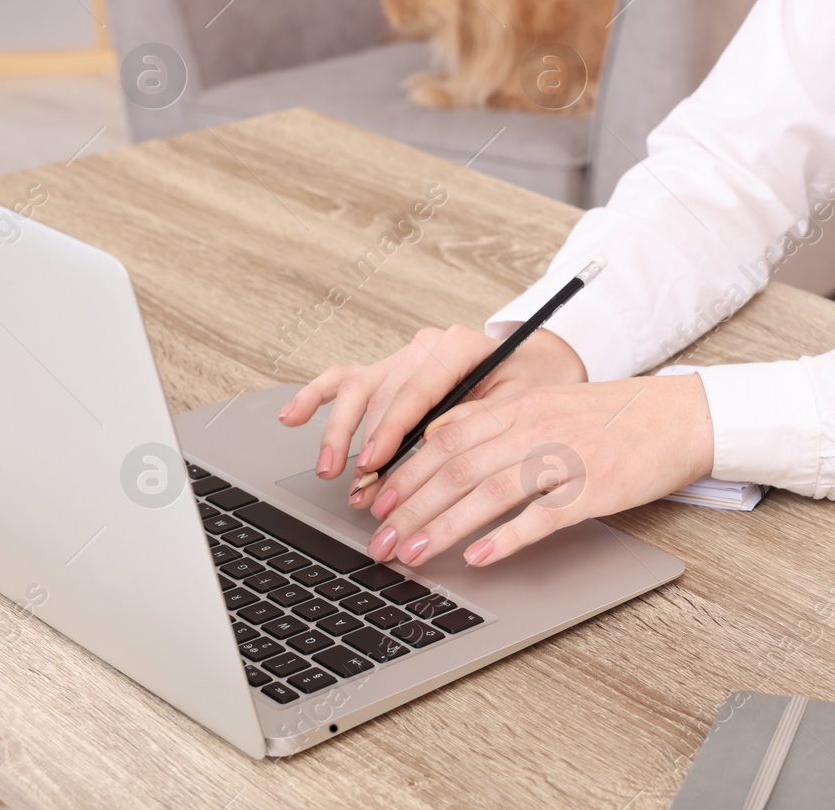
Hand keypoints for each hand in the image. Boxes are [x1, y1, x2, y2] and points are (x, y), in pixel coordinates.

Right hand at [277, 326, 587, 503]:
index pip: (416, 388)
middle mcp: (426, 347)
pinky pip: (344, 379)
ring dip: (340, 432)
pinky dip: (316, 397)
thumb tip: (434, 439)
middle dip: (367, 446)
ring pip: (358, 390)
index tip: (374, 463)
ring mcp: (403, 359)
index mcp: (460, 346)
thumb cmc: (538, 382)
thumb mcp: (524, 399)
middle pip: (383, 395)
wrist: (541, 365)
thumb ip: (481, 415)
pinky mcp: (389, 373)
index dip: (391, 429)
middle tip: (359, 488)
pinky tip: (293, 417)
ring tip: (331, 470)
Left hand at [362, 373, 712, 567]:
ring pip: (488, 491)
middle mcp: (537, 426)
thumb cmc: (617, 415)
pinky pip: (540, 515)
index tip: (377, 501)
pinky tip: (479, 556)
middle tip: (380, 540)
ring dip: (443, 526)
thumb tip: (440, 438)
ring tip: (413, 553)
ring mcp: (565, 457)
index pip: (446, 437)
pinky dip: (505, 537)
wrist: (682, 416)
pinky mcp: (593, 488)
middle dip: (410, 506)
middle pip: (457, 467)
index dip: (405, 471)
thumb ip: (498, 419)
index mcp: (522, 404)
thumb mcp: (550, 402)